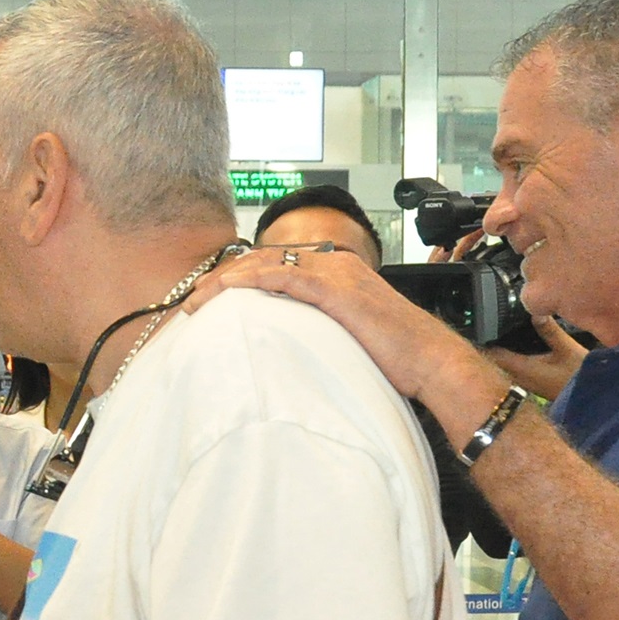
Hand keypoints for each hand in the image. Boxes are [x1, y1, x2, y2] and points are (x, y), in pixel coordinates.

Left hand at [186, 242, 506, 434]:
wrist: (428, 360)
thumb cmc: (393, 356)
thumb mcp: (345, 336)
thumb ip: (316, 328)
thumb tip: (285, 343)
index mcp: (335, 270)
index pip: (274, 264)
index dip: (237, 279)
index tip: (208, 299)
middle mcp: (332, 263)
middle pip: (262, 259)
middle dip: (221, 278)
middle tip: (189, 300)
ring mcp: (334, 271)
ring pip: (265, 264)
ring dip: (225, 281)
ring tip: (195, 301)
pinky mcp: (334, 287)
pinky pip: (282, 274)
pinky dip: (249, 280)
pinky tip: (225, 291)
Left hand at [491, 314, 586, 402]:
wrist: (593, 400)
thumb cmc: (579, 376)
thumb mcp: (567, 348)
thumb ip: (549, 330)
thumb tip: (534, 311)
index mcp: (522, 369)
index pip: (493, 354)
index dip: (484, 340)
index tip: (479, 325)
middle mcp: (518, 378)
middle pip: (496, 360)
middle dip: (493, 343)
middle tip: (489, 323)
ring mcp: (525, 384)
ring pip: (505, 365)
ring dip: (503, 351)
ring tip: (502, 330)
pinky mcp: (533, 384)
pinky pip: (515, 369)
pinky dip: (514, 357)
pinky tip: (521, 345)